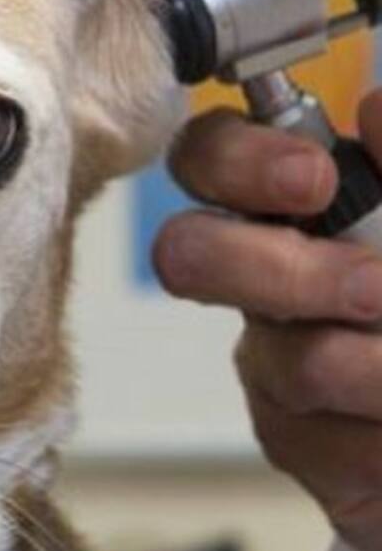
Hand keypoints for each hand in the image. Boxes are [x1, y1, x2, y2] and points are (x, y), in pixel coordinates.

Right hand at [154, 90, 381, 550]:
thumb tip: (376, 109)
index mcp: (296, 203)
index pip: (209, 157)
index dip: (233, 162)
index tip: (315, 180)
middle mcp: (267, 272)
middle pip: (188, 254)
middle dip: (278, 272)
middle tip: (373, 289)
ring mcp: (274, 356)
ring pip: (283, 360)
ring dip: (379, 367)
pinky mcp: (295, 438)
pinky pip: (319, 442)